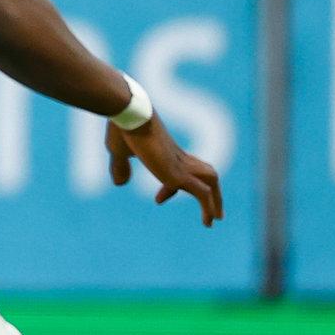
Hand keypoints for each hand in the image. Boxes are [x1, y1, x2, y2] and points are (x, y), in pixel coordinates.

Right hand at [107, 116, 223, 225]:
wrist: (130, 112)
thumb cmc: (122, 128)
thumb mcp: (119, 151)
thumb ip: (121, 166)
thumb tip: (120, 184)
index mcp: (166, 150)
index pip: (180, 169)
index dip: (171, 189)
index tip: (158, 200)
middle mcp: (178, 156)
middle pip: (204, 171)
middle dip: (211, 190)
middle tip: (214, 212)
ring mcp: (180, 164)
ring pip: (210, 180)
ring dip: (215, 200)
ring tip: (215, 219)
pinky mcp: (178, 173)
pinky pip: (202, 193)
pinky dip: (209, 207)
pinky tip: (209, 221)